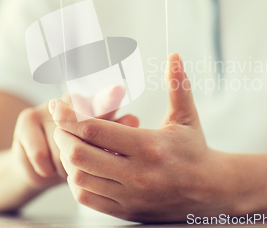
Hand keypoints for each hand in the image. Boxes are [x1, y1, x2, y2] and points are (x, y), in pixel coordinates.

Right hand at [12, 86, 138, 190]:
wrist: (41, 167)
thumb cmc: (80, 156)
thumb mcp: (99, 151)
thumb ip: (115, 136)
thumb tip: (134, 120)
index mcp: (95, 106)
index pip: (104, 102)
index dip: (110, 98)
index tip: (119, 91)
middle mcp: (72, 100)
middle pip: (79, 132)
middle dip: (82, 158)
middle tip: (83, 164)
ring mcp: (49, 106)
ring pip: (60, 149)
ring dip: (63, 168)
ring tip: (63, 165)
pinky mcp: (27, 119)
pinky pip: (41, 155)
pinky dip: (46, 170)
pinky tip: (46, 167)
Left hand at [52, 53, 224, 221]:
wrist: (210, 191)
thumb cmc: (195, 150)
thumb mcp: (187, 117)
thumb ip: (178, 85)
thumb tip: (174, 55)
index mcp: (149, 146)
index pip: (95, 130)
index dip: (69, 116)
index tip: (56, 104)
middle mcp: (136, 174)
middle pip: (78, 154)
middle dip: (63, 136)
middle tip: (62, 124)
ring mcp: (129, 195)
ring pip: (78, 178)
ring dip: (68, 158)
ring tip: (72, 143)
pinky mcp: (125, 210)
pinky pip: (87, 197)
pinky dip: (77, 180)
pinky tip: (83, 166)